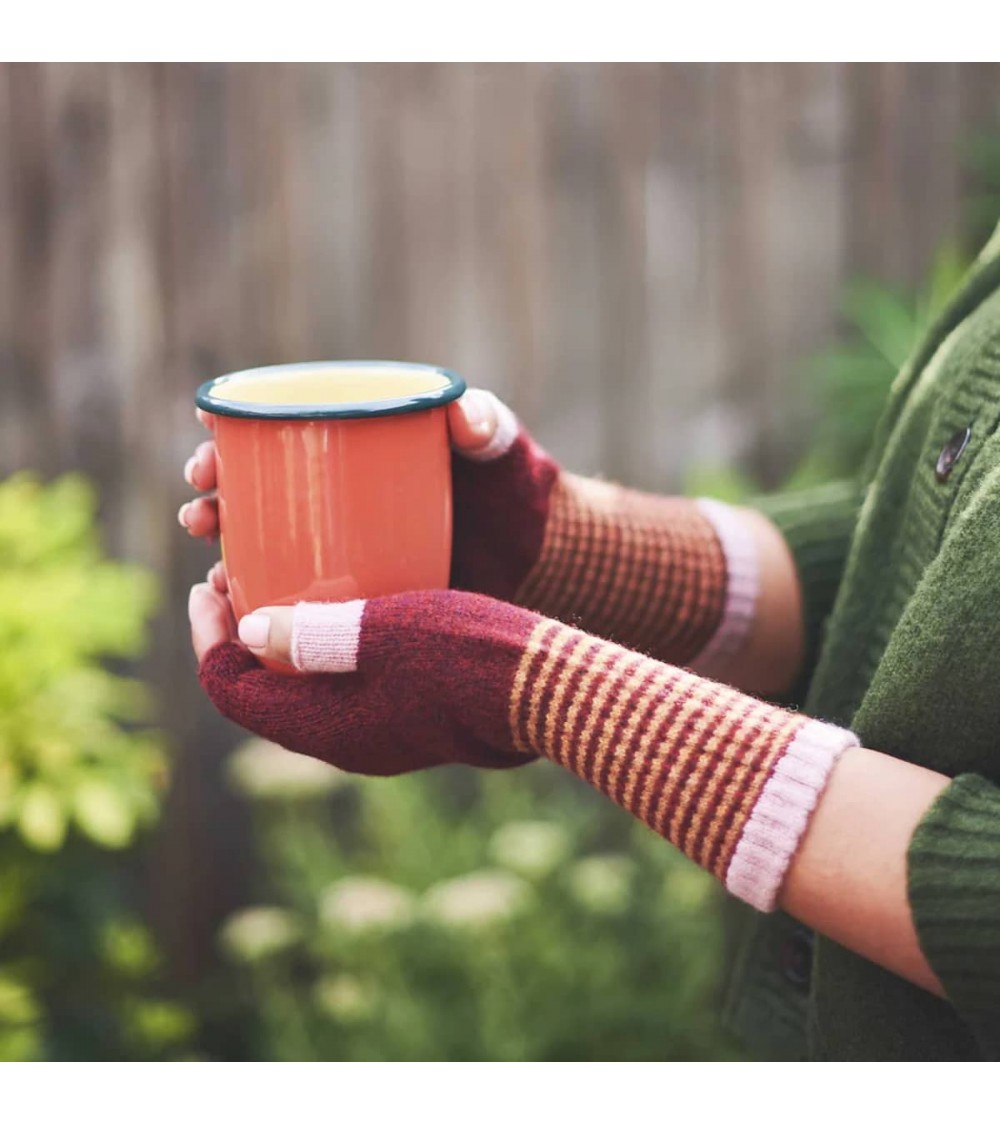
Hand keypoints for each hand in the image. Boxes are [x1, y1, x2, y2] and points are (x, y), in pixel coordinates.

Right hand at [178, 391, 559, 601]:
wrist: (538, 555)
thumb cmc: (513, 487)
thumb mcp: (500, 449)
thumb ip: (488, 425)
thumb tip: (463, 414)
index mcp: (352, 450)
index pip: (278, 430)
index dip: (232, 427)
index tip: (208, 424)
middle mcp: (333, 497)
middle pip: (254, 490)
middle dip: (212, 496)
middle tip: (202, 509)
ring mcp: (338, 551)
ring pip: (260, 549)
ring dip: (222, 559)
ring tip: (210, 577)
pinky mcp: (351, 599)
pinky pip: (291, 604)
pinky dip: (257, 612)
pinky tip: (236, 622)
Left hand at [194, 583, 856, 920]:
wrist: (554, 689)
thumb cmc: (471, 655)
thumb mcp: (386, 631)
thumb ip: (313, 635)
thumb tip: (250, 632)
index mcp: (328, 726)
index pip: (232, 689)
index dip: (207, 637)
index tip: (209, 580)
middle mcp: (346, 739)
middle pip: (264, 690)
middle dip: (240, 634)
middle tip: (240, 574)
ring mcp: (381, 732)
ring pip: (305, 688)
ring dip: (283, 640)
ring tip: (286, 582)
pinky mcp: (410, 717)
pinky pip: (345, 686)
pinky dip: (325, 648)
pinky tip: (348, 603)